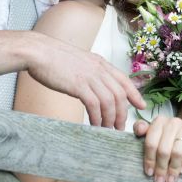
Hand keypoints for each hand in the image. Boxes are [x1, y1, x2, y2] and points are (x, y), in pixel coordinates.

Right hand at [29, 36, 145, 129]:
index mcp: (101, 63)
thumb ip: (91, 72)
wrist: (39, 52)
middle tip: (120, 126)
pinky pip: (94, 105)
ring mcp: (90, 76)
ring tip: (108, 130)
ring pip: (109, 101)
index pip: (124, 80)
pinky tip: (95, 125)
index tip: (142, 106)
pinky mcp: (78, 85)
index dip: (135, 94)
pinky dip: (97, 118)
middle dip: (123, 113)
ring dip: (111, 118)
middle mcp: (99, 69)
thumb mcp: (80, 61)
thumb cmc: (55, 58)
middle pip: (120, 94)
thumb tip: (95, 87)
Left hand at [134, 116, 181, 181]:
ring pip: (177, 151)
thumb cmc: (173, 139)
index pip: (151, 142)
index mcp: (160, 121)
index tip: (149, 173)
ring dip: (173, 169)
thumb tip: (139, 130)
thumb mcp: (157, 136)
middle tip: (160, 181)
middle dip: (161, 168)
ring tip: (170, 180)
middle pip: (163, 149)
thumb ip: (143, 131)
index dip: (149, 159)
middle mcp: (173, 122)